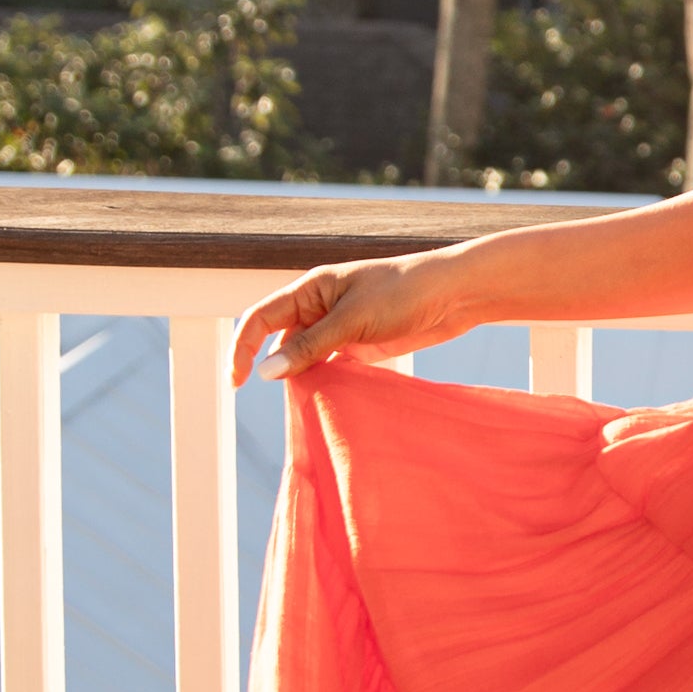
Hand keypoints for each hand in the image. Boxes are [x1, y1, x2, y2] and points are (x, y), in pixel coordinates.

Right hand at [231, 254, 460, 390]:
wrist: (454, 294)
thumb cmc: (403, 292)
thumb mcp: (352, 320)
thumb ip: (310, 346)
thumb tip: (266, 372)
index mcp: (310, 289)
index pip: (260, 317)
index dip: (243, 347)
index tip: (238, 381)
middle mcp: (319, 308)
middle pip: (280, 341)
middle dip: (276, 369)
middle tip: (287, 398)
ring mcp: (339, 328)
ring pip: (305, 358)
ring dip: (302, 379)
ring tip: (311, 402)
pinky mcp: (359, 346)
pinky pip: (330, 368)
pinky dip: (325, 384)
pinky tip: (329, 400)